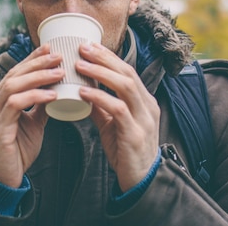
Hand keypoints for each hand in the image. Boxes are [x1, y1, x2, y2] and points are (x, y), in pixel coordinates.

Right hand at [0, 44, 61, 187]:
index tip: (49, 48)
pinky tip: (51, 94)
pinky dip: (35, 96)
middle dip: (37, 62)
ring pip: (13, 85)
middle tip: (58, 55)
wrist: (5, 180)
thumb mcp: (32, 124)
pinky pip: (16, 105)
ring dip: (38, 76)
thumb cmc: (17, 152)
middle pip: (13, 74)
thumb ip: (40, 106)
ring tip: (59, 72)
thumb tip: (56, 89)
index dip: (31, 59)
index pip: (14, 73)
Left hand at [76, 43, 160, 191]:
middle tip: (82, 47)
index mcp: (144, 101)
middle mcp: (148, 106)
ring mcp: (144, 119)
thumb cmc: (127, 151)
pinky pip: (118, 109)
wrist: (141, 181)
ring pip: (126, 86)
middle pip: (127, 73)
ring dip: (101, 73)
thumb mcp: (113, 125)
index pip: (127, 71)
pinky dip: (100, 97)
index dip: (108, 56)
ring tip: (80, 64)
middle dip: (104, 58)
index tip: (89, 45)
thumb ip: (101, 107)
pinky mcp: (135, 134)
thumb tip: (82, 90)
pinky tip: (83, 91)